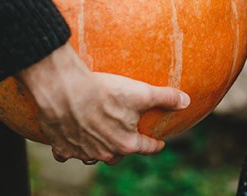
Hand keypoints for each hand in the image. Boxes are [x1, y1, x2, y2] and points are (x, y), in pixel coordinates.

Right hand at [17, 43, 190, 165]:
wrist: (64, 90)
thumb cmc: (104, 91)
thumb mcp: (141, 92)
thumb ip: (165, 97)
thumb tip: (186, 100)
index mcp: (125, 143)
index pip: (146, 147)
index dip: (155, 144)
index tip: (159, 143)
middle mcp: (104, 153)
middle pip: (118, 155)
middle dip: (124, 148)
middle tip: (126, 137)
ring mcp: (81, 152)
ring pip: (93, 157)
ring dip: (98, 150)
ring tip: (100, 139)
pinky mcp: (61, 146)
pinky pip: (66, 154)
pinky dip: (69, 148)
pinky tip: (71, 139)